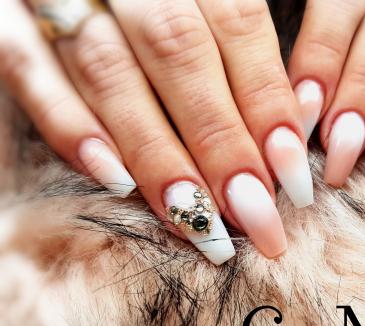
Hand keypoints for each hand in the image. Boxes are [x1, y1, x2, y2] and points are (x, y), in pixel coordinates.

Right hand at [0, 0, 315, 263]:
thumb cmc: (164, 6)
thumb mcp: (205, 9)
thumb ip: (240, 56)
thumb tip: (292, 128)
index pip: (238, 25)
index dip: (267, 104)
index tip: (293, 181)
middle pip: (179, 54)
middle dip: (221, 144)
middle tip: (256, 218)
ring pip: (110, 70)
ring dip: (158, 154)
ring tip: (199, 221)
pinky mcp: (5, 21)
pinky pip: (26, 69)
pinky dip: (70, 125)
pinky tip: (115, 181)